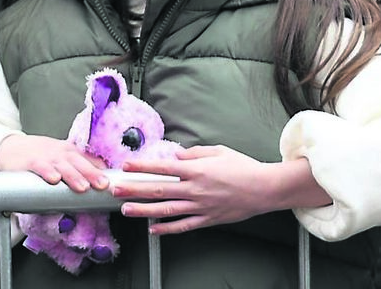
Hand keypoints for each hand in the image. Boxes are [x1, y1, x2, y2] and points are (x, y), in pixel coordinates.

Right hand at [0, 133, 110, 192]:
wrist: (12, 147)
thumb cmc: (41, 155)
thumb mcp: (61, 156)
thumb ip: (78, 166)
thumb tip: (102, 179)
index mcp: (70, 152)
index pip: (89, 160)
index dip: (101, 170)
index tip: (113, 182)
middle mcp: (60, 153)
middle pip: (79, 163)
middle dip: (92, 174)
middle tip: (103, 185)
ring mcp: (46, 157)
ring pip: (62, 165)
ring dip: (73, 175)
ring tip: (82, 187)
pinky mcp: (31, 162)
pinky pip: (41, 166)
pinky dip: (47, 171)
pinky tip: (53, 179)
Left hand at [111, 146, 329, 234]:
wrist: (265, 188)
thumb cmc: (242, 167)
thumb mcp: (217, 151)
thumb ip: (194, 153)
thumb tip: (175, 156)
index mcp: (196, 169)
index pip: (163, 167)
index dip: (142, 166)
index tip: (126, 166)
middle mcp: (195, 189)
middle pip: (158, 189)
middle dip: (134, 189)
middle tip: (116, 189)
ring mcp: (201, 206)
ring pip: (167, 210)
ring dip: (144, 210)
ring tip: (127, 210)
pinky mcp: (208, 219)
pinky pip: (184, 225)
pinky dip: (168, 229)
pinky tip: (153, 229)